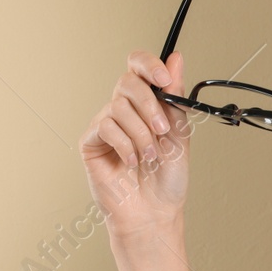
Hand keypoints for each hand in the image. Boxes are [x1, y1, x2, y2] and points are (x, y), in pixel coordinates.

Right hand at [80, 49, 193, 238]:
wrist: (155, 211)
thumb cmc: (167, 177)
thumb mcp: (180, 132)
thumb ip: (175, 96)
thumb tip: (176, 59)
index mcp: (146, 103)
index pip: (139, 67)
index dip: (149, 64)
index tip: (164, 78)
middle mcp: (124, 109)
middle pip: (127, 82)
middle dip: (148, 105)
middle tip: (162, 130)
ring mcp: (106, 124)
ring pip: (118, 107)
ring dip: (141, 133)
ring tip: (150, 156)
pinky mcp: (91, 142)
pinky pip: (106, 127)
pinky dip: (125, 144)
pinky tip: (131, 162)